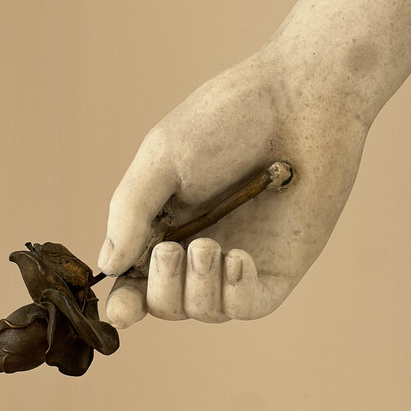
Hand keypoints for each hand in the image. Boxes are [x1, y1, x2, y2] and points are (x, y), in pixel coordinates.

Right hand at [97, 50, 368, 327]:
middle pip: (165, 303)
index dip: (126, 303)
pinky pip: (249, 306)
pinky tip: (239, 258)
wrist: (301, 100)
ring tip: (208, 246)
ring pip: (204, 310)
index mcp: (164, 222)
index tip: (123, 309)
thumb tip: (109, 265)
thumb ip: (131, 211)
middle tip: (171, 251)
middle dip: (161, 290)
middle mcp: (199, 245)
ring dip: (197, 289)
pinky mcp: (278, 265)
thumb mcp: (163, 157)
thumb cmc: (228, 119)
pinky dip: (236, 293)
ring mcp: (239, 258)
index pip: (136, 279)